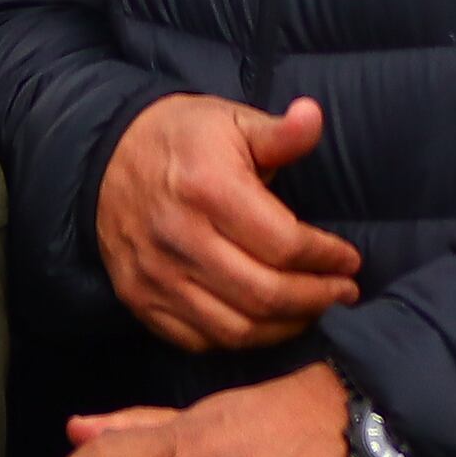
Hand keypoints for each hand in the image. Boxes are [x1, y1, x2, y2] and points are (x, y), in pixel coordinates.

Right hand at [95, 95, 362, 349]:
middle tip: (343, 292)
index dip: (325, 258)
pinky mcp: (140, 299)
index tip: (350, 260)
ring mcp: (156, 276)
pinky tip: (267, 323)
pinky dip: (241, 340)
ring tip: (314, 311)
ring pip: (235, 328)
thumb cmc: (183, 139)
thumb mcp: (232, 121)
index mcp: (208, 189)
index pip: (283, 244)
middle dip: (315, 299)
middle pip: (263, 294)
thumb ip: (279, 132)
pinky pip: (199, 340)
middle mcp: (179, 239)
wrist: (105, 159)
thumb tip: (312, 116)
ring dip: (284, 326)